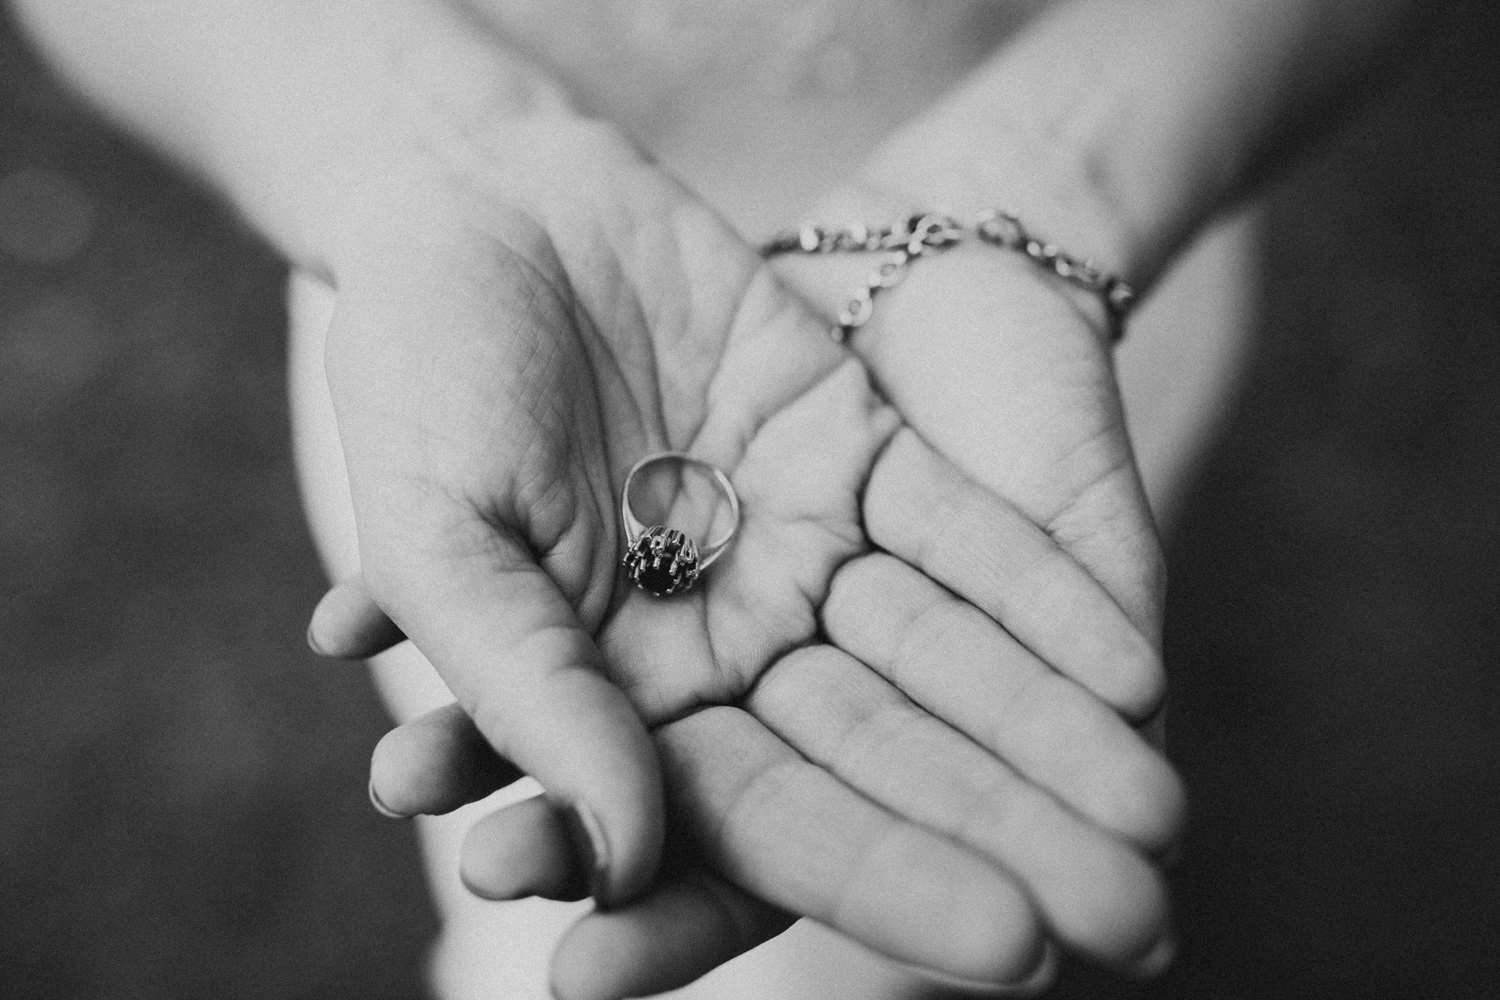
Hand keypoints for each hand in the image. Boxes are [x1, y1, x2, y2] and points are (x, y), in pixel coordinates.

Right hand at [311, 116, 1180, 995]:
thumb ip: (531, 695)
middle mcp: (724, 640)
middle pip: (882, 757)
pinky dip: (1045, 601)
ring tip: (1160, 821)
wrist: (482, 198)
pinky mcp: (860, 452)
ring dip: (1053, 736)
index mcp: (618, 695)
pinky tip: (1136, 681)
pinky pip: (966, 537)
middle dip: (1006, 834)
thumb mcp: (437, 537)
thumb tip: (629, 859)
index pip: (759, 816)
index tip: (1006, 944)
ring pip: (945, 659)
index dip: (882, 878)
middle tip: (1136, 924)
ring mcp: (800, 545)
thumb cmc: (421, 368)